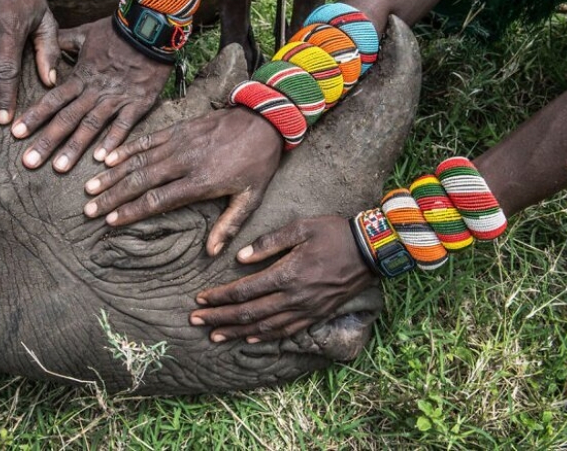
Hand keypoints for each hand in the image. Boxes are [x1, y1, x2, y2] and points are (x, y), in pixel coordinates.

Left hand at [11, 17, 172, 172]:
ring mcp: (116, 99)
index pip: (52, 100)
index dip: (34, 117)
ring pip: (91, 126)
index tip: (16, 133)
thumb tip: (46, 43)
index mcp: (81, 76)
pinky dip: (113, 141)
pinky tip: (103, 160)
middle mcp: (94, 91)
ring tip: (59, 168)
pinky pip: (124, 125)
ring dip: (74, 148)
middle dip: (46, 141)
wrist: (150, 28)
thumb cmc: (118, 30)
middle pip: (66, 119)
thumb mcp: (86, 32)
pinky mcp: (138, 103)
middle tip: (29, 162)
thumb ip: (64, 41)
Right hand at [83, 108, 282, 255]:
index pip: (158, 199)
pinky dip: (126, 149)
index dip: (132, 211)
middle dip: (112, 196)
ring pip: (138, 160)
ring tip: (90, 188)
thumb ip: (229, 225)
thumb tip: (212, 253)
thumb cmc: (258, 163)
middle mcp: (184, 161)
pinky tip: (107, 158)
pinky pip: (147, 140)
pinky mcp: (178, 128)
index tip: (111, 220)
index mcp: (201, 181)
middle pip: (140, 181)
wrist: (265, 120)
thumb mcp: (251, 198)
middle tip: (89, 209)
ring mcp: (179, 142)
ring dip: (112, 174)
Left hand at [189, 216, 376, 342]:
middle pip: (248, 313)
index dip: (220, 297)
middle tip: (195, 321)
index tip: (200, 299)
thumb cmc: (334, 233)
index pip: (244, 291)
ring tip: (214, 336)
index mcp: (287, 274)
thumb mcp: (301, 227)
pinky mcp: (316, 315)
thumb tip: (240, 258)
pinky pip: (286, 332)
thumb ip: (269, 243)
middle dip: (219, 318)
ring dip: (236, 332)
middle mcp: (294, 298)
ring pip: (264, 327)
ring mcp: (306, 310)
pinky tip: (249, 339)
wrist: (370, 251)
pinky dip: (264, 337)